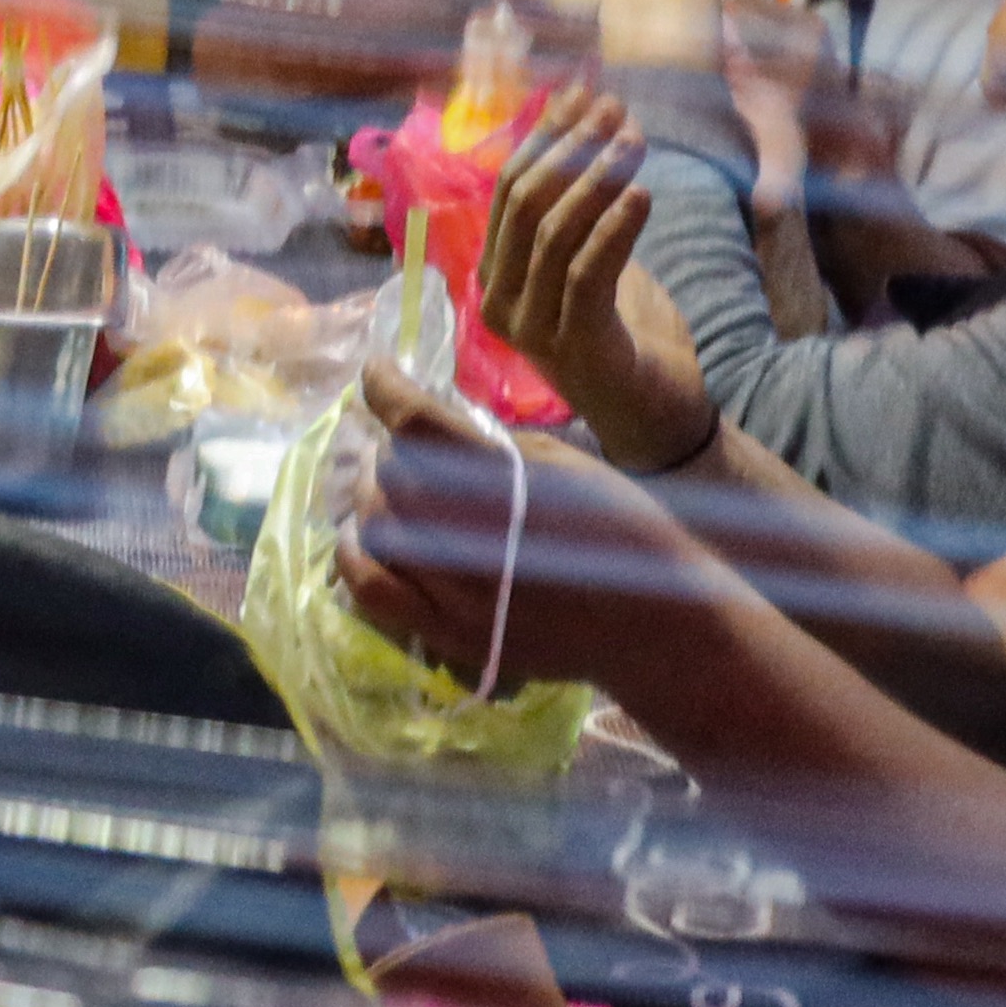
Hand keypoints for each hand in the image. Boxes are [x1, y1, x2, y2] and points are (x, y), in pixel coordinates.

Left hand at [336, 353, 725, 699]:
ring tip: (387, 487)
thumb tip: (434, 424)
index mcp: (504, 479)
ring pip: (374, 526)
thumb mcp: (563, 461)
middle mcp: (468, 533)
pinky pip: (370, 590)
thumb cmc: (622, 530)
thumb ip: (492, 445)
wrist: (650, 623)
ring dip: (372, 497)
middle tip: (399, 442)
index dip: (383, 388)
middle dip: (387, 447)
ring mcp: (453, 589)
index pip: (413, 421)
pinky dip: (354, 557)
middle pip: (389, 472)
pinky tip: (362, 539)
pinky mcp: (447, 633)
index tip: (377, 373)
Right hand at [466, 89, 718, 476]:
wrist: (658, 420)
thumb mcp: (597, 264)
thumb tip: (586, 131)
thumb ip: (581, 214)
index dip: (545, 136)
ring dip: (598, 177)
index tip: (582, 93)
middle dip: (570, 146)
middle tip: (613, 108)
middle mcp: (501, 302)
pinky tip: (644, 193)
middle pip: (525, 203)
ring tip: (636, 140)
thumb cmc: (629, 338)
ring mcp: (533, 329)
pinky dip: (615, 227)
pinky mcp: (575, 347)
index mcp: (498, 277)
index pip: (508, 191)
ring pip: (555, 232)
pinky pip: (588, 273)